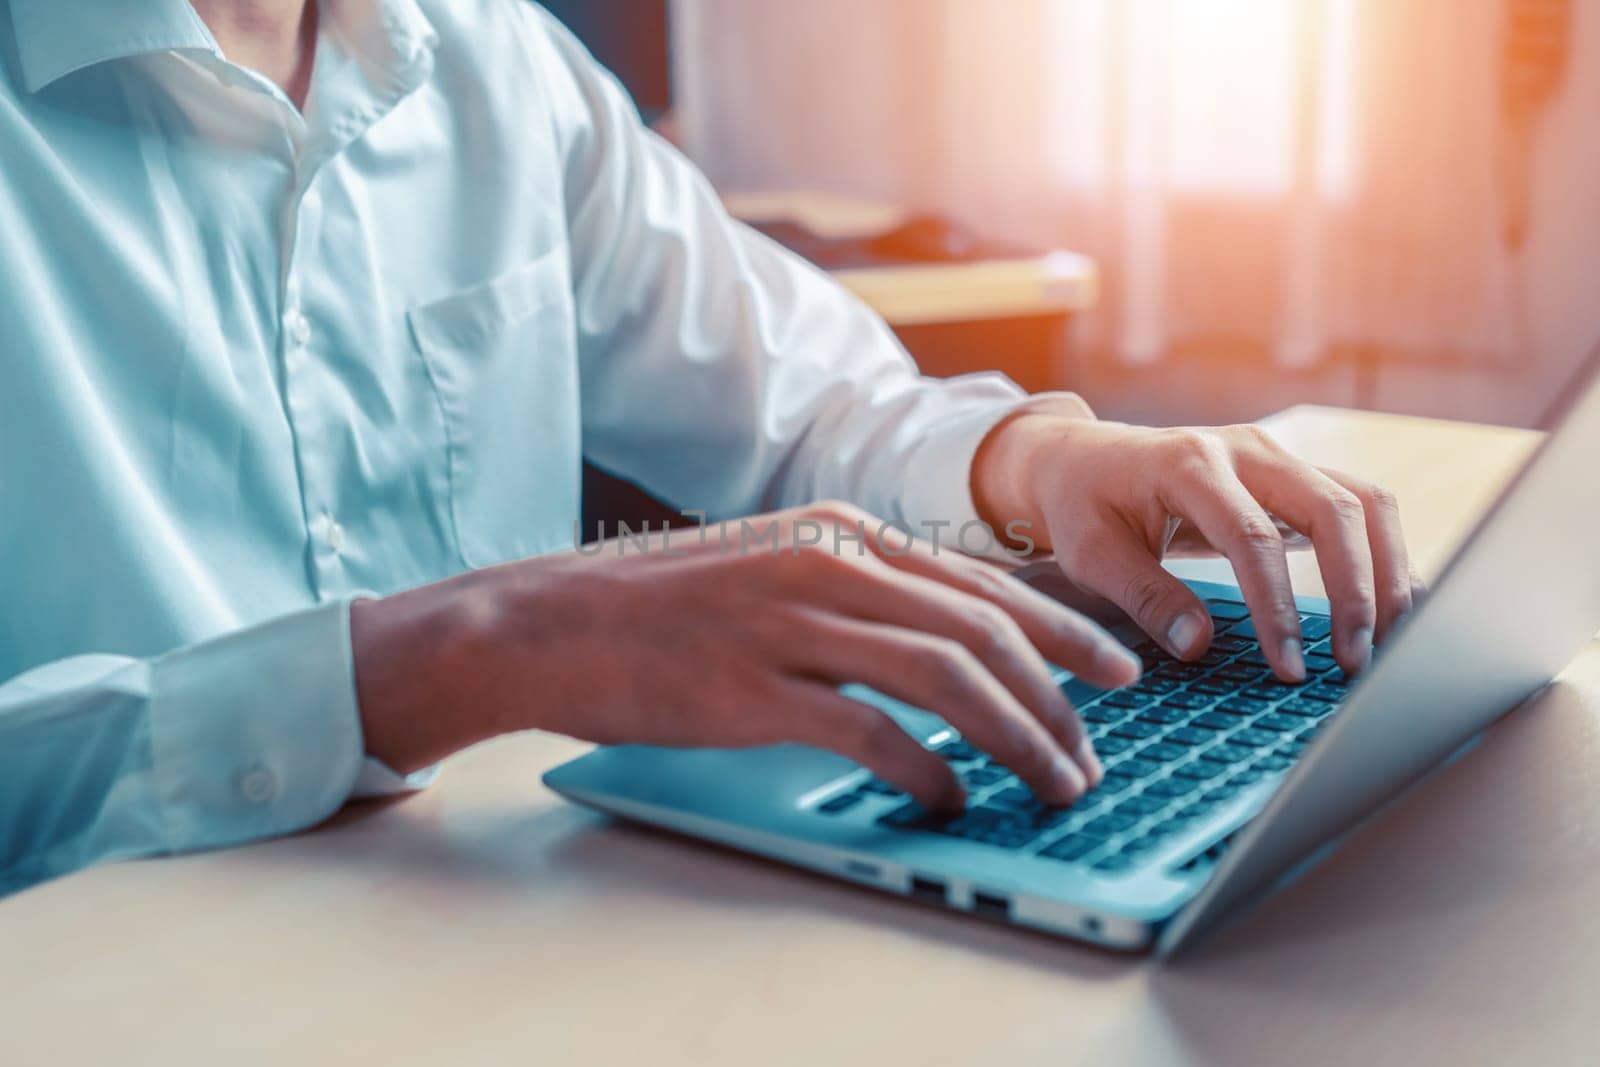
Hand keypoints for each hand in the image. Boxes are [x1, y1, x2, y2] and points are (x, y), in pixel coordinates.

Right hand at [349, 502, 1141, 809]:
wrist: (547, 621)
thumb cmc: (658, 607)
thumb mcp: (769, 570)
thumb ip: (852, 595)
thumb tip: (934, 645)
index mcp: (841, 535)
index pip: (981, 583)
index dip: (1062, 630)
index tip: (1112, 671)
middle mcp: (829, 566)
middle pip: (982, 627)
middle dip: (1058, 694)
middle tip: (1094, 750)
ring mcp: (791, 623)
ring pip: (946, 676)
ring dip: (1016, 735)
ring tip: (1053, 781)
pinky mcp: (754, 687)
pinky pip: (869, 731)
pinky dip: (926, 769)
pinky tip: (951, 798)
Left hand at [973, 397, 1422, 680]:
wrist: (1083, 459)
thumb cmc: (1084, 506)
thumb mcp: (1090, 554)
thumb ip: (1144, 596)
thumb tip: (1198, 646)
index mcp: (1189, 463)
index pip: (1252, 537)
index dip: (1277, 606)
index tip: (1289, 668)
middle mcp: (1246, 449)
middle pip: (1334, 509)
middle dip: (1356, 591)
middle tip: (1356, 665)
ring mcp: (1278, 457)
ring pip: (1364, 503)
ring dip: (1388, 574)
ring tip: (1390, 645)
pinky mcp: (1295, 476)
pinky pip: (1360, 509)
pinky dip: (1385, 557)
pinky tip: (1393, 611)